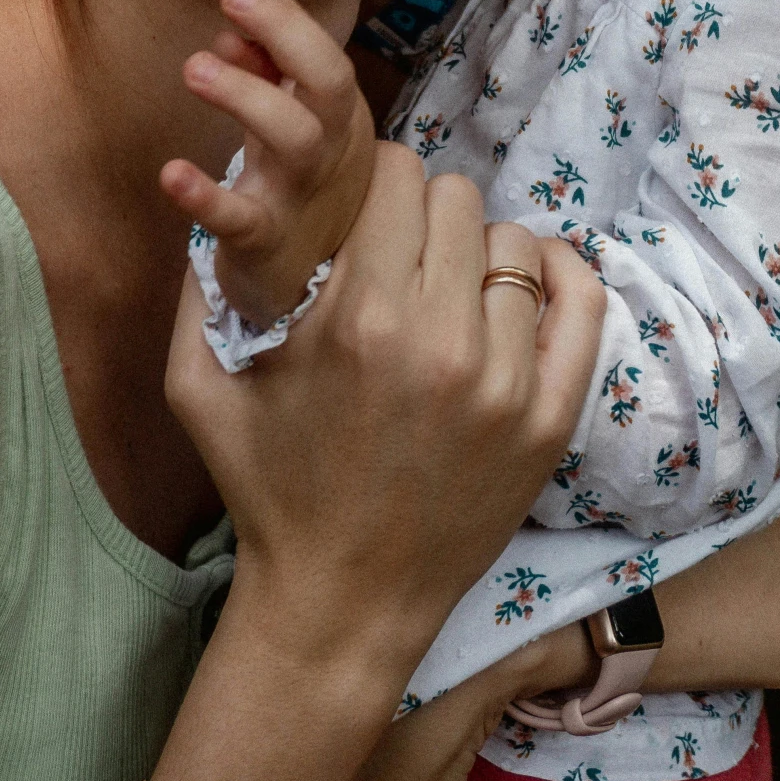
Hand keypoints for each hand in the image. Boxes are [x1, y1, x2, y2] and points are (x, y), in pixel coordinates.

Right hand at [152, 156, 603, 780]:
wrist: (339, 605)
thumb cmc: (266, 488)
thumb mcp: (198, 384)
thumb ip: (200, 280)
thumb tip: (224, 187)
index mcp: (358, 319)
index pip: (396, 175)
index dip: (375, 180)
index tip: (365, 209)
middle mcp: (439, 341)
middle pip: (457, 198)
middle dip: (423, 213)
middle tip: (403, 253)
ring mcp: (505, 383)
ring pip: (515, 244)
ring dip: (480, 253)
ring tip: (450, 290)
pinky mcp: (549, 420)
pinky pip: (581, 302)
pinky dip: (559, 276)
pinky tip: (525, 285)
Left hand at [160, 0, 377, 325]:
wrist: (312, 288)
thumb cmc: (298, 186)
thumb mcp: (289, 121)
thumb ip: (265, 73)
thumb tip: (230, 31)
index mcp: (337, 110)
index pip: (313, 41)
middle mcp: (331, 146)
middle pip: (326, 78)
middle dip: (281, 28)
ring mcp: (303, 194)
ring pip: (293, 139)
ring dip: (247, 96)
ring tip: (195, 66)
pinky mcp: (267, 243)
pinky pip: (242, 219)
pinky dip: (207, 197)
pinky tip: (171, 173)